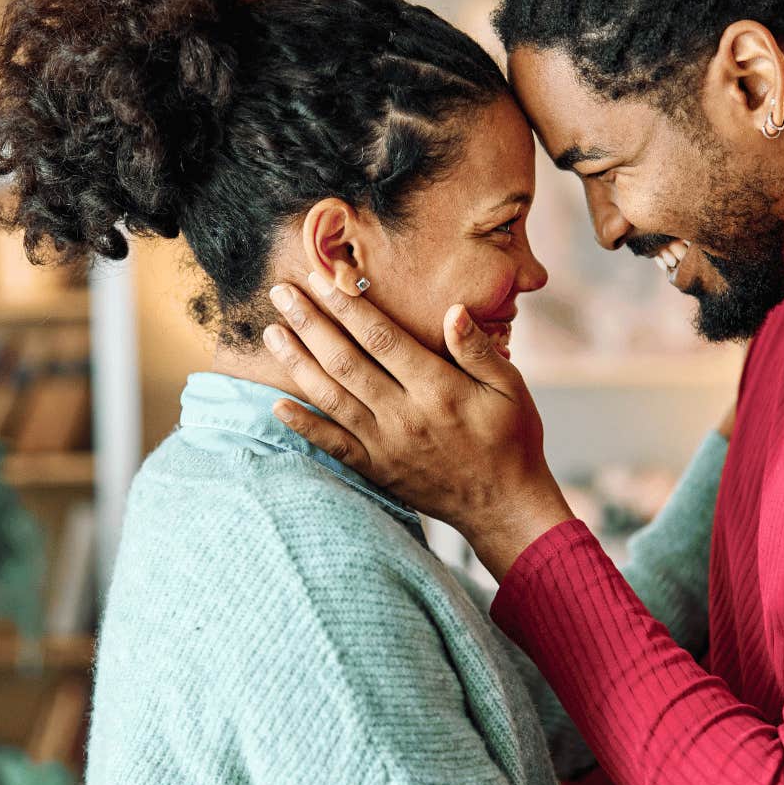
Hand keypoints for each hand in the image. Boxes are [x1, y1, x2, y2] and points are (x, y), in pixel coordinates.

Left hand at [261, 275, 573, 577]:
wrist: (503, 505)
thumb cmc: (511, 438)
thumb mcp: (510, 387)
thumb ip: (478, 349)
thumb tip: (454, 311)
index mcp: (437, 388)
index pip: (381, 338)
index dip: (347, 306)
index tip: (322, 279)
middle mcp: (405, 415)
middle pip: (345, 361)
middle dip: (310, 323)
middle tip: (282, 293)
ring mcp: (386, 445)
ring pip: (331, 397)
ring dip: (298, 362)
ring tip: (272, 332)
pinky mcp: (376, 469)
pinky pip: (332, 445)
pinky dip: (303, 426)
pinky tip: (276, 405)